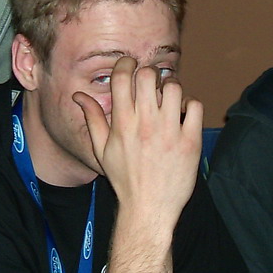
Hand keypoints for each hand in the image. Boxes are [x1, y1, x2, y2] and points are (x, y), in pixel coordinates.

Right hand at [73, 55, 201, 228]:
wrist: (149, 208)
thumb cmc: (125, 178)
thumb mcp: (102, 149)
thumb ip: (92, 118)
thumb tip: (78, 95)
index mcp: (122, 123)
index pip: (122, 76)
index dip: (126, 64)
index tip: (130, 66)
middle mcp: (145, 123)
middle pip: (149, 75)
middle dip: (150, 73)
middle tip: (152, 83)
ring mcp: (170, 131)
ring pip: (174, 86)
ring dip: (171, 87)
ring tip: (168, 98)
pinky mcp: (190, 141)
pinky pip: (194, 106)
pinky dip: (190, 106)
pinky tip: (183, 115)